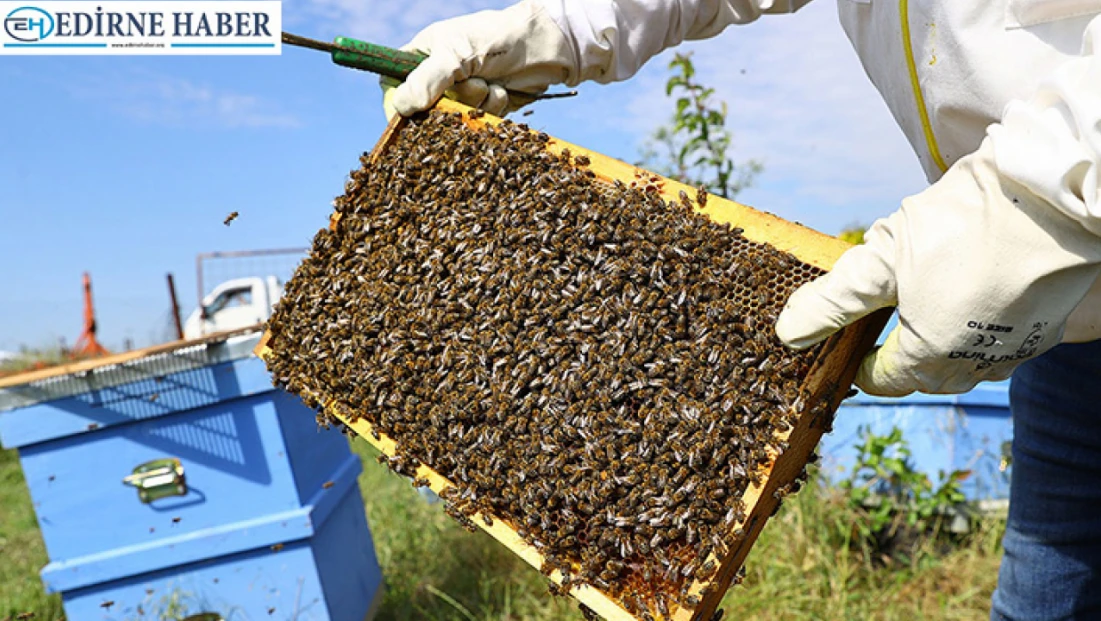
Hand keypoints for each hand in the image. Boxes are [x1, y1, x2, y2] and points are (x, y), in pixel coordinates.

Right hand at [380, 0, 575, 119]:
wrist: (545, 45)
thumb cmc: (496, 38)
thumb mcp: (455, 54)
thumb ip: (426, 80)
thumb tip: (401, 108)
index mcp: (423, 54)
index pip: (393, 84)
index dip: (398, 103)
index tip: (409, 116)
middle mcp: (440, 74)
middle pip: (425, 109)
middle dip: (449, 104)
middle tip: (469, 87)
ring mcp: (462, 91)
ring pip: (453, 118)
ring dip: (474, 104)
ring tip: (490, 84)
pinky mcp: (484, 106)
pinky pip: (477, 121)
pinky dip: (491, 109)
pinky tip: (503, 90)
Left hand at [775, 138, 1100, 396]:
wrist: (1055, 197)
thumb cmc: (963, 227)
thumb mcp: (881, 261)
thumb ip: (833, 302)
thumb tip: (788, 334)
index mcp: (928, 359)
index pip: (879, 380)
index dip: (855, 360)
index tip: (844, 336)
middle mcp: (973, 368)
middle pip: (920, 375)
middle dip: (894, 351)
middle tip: (878, 315)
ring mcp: (1014, 351)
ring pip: (960, 361)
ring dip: (935, 340)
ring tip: (920, 297)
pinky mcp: (1044, 330)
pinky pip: (995, 342)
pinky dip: (974, 327)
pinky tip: (965, 292)